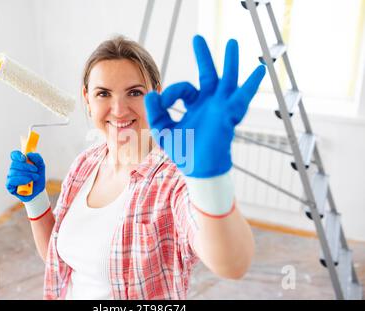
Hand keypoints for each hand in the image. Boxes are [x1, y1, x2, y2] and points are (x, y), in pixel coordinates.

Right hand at [5, 151, 45, 201]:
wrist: (39, 191)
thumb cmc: (38, 178)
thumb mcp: (41, 167)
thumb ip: (37, 158)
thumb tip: (29, 154)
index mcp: (19, 162)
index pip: (14, 155)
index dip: (17, 155)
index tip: (24, 158)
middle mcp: (13, 169)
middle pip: (14, 163)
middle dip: (26, 167)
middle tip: (35, 170)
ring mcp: (10, 177)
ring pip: (14, 172)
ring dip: (26, 174)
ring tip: (35, 178)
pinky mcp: (9, 185)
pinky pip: (12, 180)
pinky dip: (21, 180)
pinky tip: (28, 182)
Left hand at [144, 35, 265, 177]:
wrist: (198, 169)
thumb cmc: (184, 152)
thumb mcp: (163, 130)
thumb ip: (156, 111)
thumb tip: (150, 92)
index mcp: (194, 105)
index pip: (183, 88)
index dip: (170, 92)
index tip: (161, 101)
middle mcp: (209, 103)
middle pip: (208, 74)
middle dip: (203, 56)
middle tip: (197, 38)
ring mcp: (221, 107)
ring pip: (227, 79)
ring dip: (230, 61)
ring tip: (232, 42)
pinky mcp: (229, 115)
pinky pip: (242, 97)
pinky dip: (251, 84)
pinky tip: (261, 69)